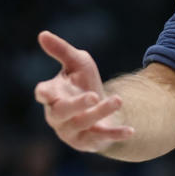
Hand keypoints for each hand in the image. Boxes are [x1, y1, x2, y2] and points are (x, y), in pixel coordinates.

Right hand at [33, 31, 132, 152]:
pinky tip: (131, 130)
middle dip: (77, 105)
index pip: (43, 94)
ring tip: (118, 99)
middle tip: (93, 96)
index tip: (46, 92)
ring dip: (101, 113)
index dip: (44, 94)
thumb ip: (62, 50)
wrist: (102, 108)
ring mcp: (71, 131)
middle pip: (62, 112)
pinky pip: (101, 139)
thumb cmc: (84, 82)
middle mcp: (57, 115)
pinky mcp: (88, 141)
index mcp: (52, 94)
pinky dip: (115, 134)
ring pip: (83, 123)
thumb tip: (43, 34)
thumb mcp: (77, 62)